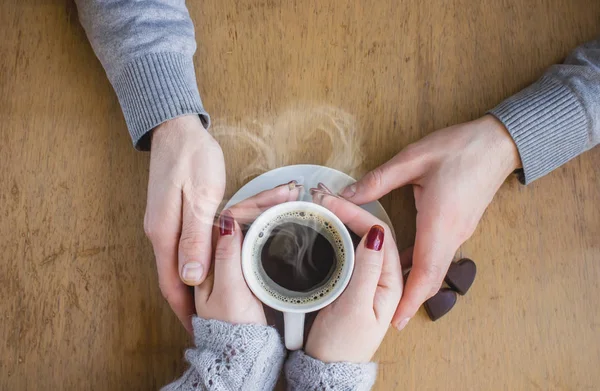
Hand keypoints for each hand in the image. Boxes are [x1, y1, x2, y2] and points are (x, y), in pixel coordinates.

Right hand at [144, 115, 225, 332]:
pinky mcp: (170, 213)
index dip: (184, 309)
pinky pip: (180, 247)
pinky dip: (192, 262)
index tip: (196, 329)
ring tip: (208, 301)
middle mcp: (159, 232)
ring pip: (176, 263)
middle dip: (188, 302)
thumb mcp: (200, 198)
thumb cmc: (192, 158)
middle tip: (206, 320)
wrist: (177, 128)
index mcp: (164, 233)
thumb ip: (195, 238)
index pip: (171, 283)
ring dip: (191, 283)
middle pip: (172, 277)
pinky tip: (205, 267)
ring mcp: (163, 223)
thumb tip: (190, 278)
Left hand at [195, 182, 303, 323]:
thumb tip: (227, 223)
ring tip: (289, 196)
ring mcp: (227, 260)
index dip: (253, 203)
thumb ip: (226, 257)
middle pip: (239, 218)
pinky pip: (253, 236)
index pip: (227, 218)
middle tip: (290, 191)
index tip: (275, 194)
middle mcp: (212, 256)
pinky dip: (268, 224)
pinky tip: (281, 217)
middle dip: (264, 201)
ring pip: (247, 224)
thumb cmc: (231, 327)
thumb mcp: (228, 292)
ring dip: (267, 209)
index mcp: (203, 258)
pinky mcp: (239, 267)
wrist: (241, 351)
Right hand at [305, 193, 402, 362]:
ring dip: (344, 222)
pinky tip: (328, 228)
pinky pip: (351, 252)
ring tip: (325, 207)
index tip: (333, 202)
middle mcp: (384, 278)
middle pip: (371, 235)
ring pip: (361, 241)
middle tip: (324, 199)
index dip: (356, 215)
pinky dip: (340, 236)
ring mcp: (368, 280)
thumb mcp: (354, 305)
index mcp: (391, 283)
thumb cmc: (342, 344)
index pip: (378, 236)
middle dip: (350, 213)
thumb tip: (375, 233)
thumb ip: (366, 270)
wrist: (327, 367)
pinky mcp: (354, 283)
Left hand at [339, 115, 520, 329]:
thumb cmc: (460, 148)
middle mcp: (453, 235)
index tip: (397, 321)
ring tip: (392, 290)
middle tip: (391, 315)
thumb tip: (347, 195)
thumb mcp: (413, 159)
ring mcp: (460, 231)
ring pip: (437, 267)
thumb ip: (378, 180)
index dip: (411, 300)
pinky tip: (405, 258)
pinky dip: (424, 264)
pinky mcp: (461, 225)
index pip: (425, 273)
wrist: (499, 143)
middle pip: (432, 278)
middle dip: (412, 299)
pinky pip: (441, 253)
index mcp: (439, 223)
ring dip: (417, 282)